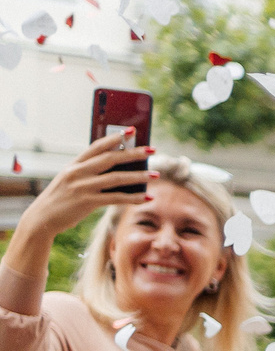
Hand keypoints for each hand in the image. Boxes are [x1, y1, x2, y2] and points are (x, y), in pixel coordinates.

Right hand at [6, 132, 151, 260]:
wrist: (42, 219)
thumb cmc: (61, 200)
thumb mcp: (70, 181)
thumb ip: (89, 173)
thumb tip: (119, 170)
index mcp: (73, 165)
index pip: (96, 146)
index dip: (114, 138)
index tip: (131, 131)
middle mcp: (77, 173)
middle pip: (110, 159)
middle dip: (133, 153)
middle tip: (152, 150)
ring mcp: (82, 187)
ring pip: (116, 178)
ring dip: (138, 176)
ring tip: (156, 174)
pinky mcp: (86, 202)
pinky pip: (115, 198)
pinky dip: (133, 198)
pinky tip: (147, 197)